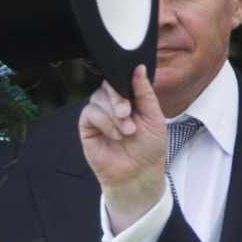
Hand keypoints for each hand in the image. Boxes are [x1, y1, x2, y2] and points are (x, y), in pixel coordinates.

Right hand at [77, 65, 167, 228]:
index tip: (132, 91)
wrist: (139, 173)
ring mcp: (99, 114)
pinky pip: (90, 113)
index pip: (121, 78)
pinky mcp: (88, 127)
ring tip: (127, 131)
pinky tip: (115, 135)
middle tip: (127, 113)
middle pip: (107, 85)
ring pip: (98, 98)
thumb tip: (139, 68)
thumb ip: (145, 92)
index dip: (124, 80)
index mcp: (129, 98)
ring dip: (114, 115)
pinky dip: (105, 122)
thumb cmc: (148, 148)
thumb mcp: (154, 117)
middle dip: (118, 98)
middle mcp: (112, 104)